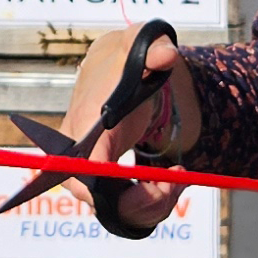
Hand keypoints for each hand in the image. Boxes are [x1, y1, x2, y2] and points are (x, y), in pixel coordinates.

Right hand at [60, 23, 203, 235]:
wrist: (116, 72)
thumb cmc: (124, 61)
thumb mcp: (139, 46)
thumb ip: (153, 48)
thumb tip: (165, 56)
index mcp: (84, 125)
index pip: (82, 166)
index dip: (106, 187)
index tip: (148, 187)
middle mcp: (78, 155)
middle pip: (97, 199)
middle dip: (141, 203)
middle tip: (177, 180)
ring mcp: (89, 172)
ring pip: (114, 212)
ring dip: (152, 207)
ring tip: (178, 178)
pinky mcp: (105, 182)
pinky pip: (124, 209)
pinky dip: (151, 205)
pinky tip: (170, 182)